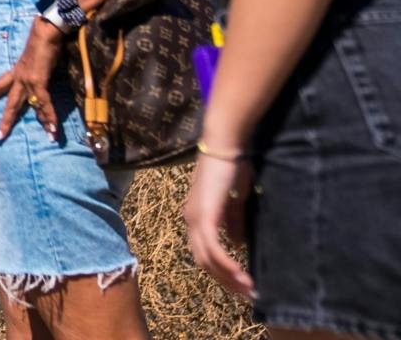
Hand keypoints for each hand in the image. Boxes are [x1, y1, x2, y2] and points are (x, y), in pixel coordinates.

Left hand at [0, 20, 64, 141]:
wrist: (46, 30)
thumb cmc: (42, 40)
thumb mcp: (35, 58)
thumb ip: (36, 69)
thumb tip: (42, 76)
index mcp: (16, 70)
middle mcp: (19, 76)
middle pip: (9, 102)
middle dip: (5, 121)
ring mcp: (27, 79)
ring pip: (27, 106)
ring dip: (40, 123)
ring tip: (49, 138)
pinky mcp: (38, 81)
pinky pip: (44, 103)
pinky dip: (50, 116)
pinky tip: (54, 129)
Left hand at [185, 151, 255, 299]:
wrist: (226, 145)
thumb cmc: (231, 168)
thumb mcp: (234, 201)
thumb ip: (233, 222)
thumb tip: (236, 244)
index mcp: (196, 216)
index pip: (204, 252)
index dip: (221, 271)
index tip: (241, 284)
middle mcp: (190, 219)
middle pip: (203, 261)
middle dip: (225, 281)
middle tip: (248, 294)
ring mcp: (195, 217)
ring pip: (207, 259)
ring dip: (228, 277)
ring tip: (249, 290)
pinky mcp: (204, 215)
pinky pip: (213, 248)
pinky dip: (226, 264)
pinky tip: (241, 275)